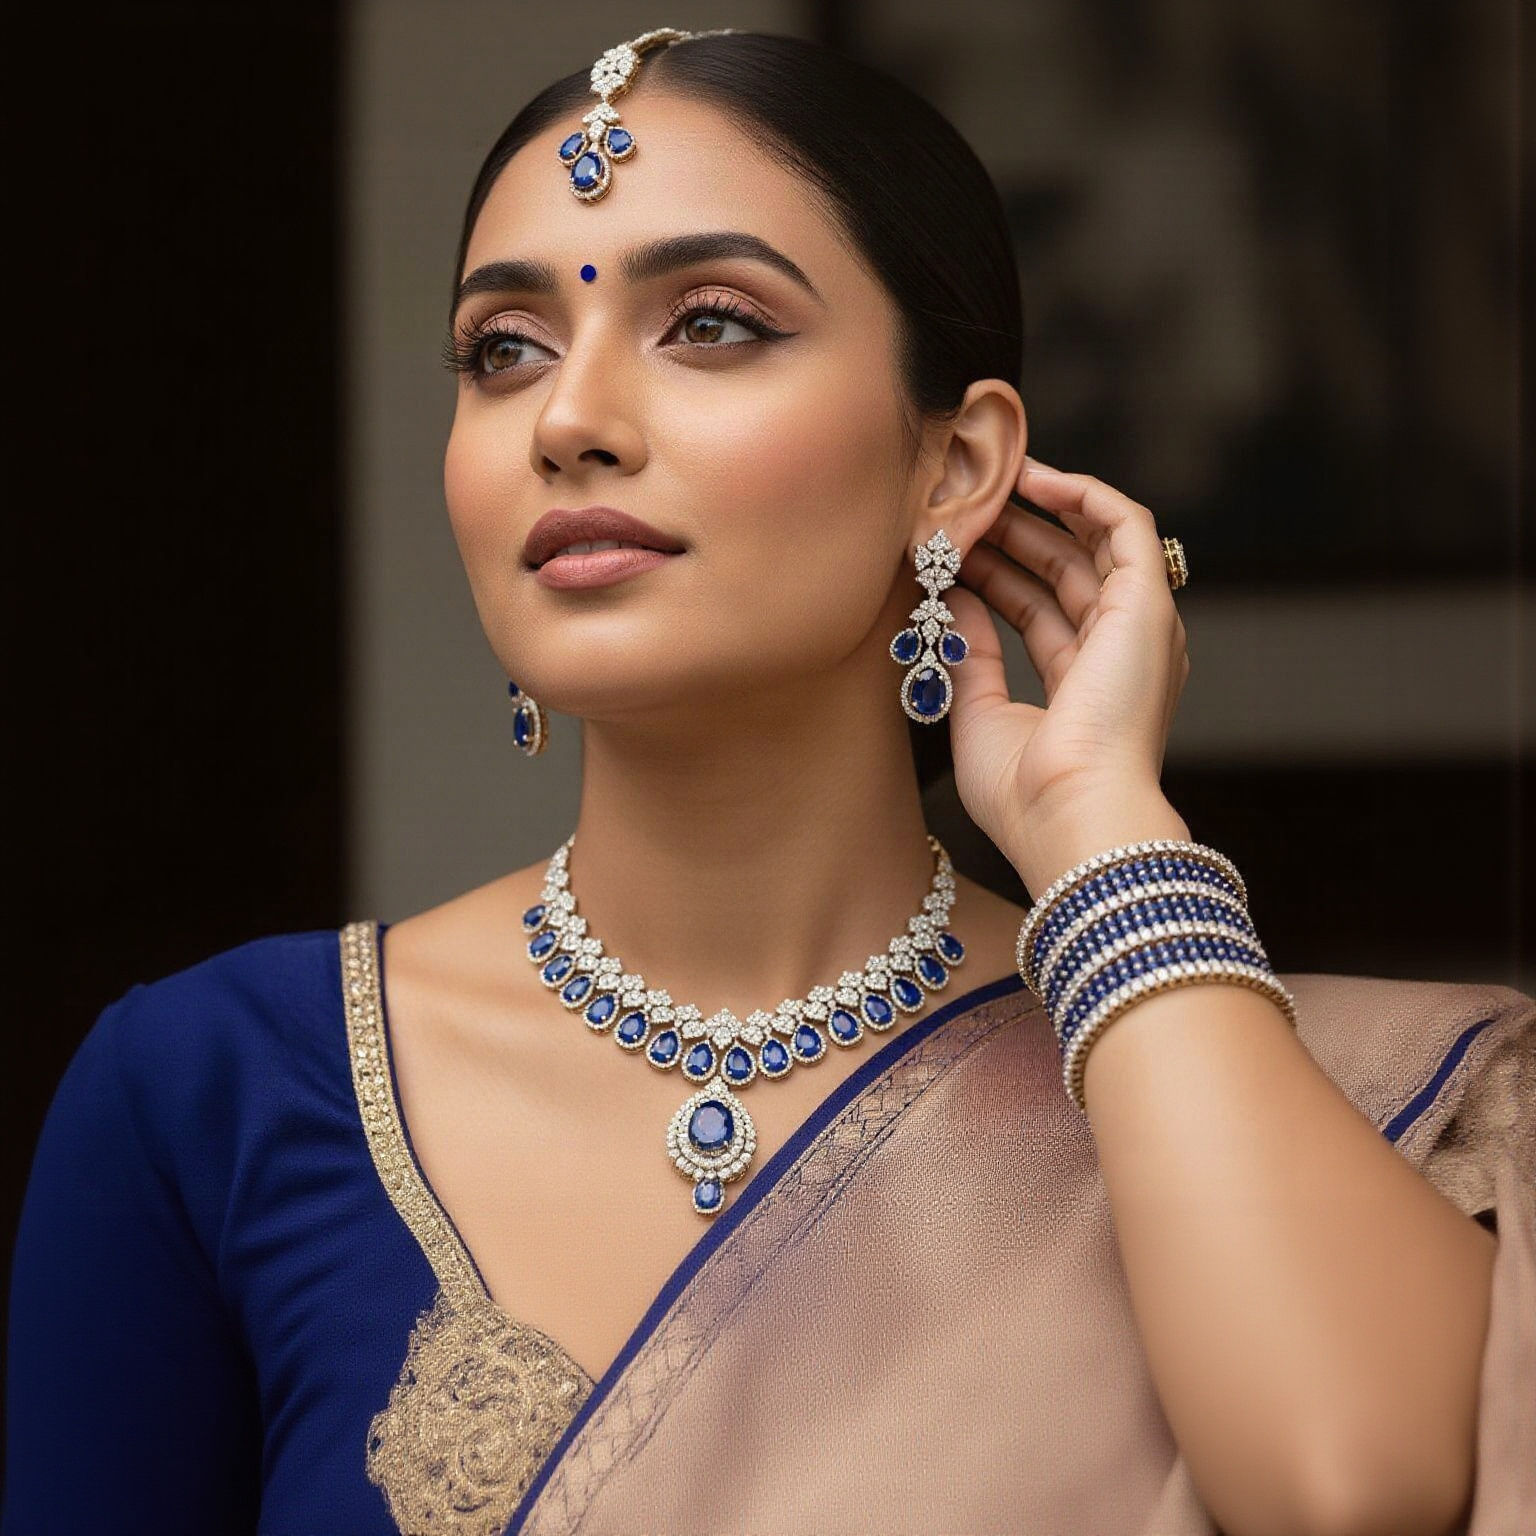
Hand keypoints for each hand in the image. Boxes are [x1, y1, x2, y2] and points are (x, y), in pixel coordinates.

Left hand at [941, 457, 1192, 894]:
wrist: (1071, 818)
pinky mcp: (1148, 605)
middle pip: (1064, 574)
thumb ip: (970, 654)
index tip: (946, 552)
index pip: (1039, 613)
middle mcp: (1119, 655)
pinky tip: (1033, 477)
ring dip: (1039, 509)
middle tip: (959, 508)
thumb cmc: (1027, 796)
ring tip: (986, 481)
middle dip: (1010, 536)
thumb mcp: (979, 715)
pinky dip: (1083, 494)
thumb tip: (952, 598)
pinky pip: (1126, 524)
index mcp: (1085, 689)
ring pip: (1092, 543)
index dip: (994, 577)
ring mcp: (1138, 629)